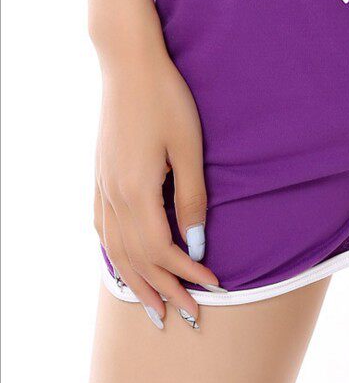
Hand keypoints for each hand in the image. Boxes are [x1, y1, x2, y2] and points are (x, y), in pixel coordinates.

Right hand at [93, 51, 221, 329]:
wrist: (129, 67)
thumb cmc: (166, 101)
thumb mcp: (189, 148)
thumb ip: (191, 198)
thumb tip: (195, 245)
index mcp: (137, 191)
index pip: (162, 250)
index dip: (187, 274)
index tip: (213, 287)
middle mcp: (113, 196)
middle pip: (136, 259)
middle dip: (164, 290)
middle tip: (188, 316)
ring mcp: (102, 187)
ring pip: (116, 250)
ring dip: (137, 282)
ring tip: (153, 309)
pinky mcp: (100, 177)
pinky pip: (103, 230)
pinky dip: (115, 257)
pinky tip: (122, 266)